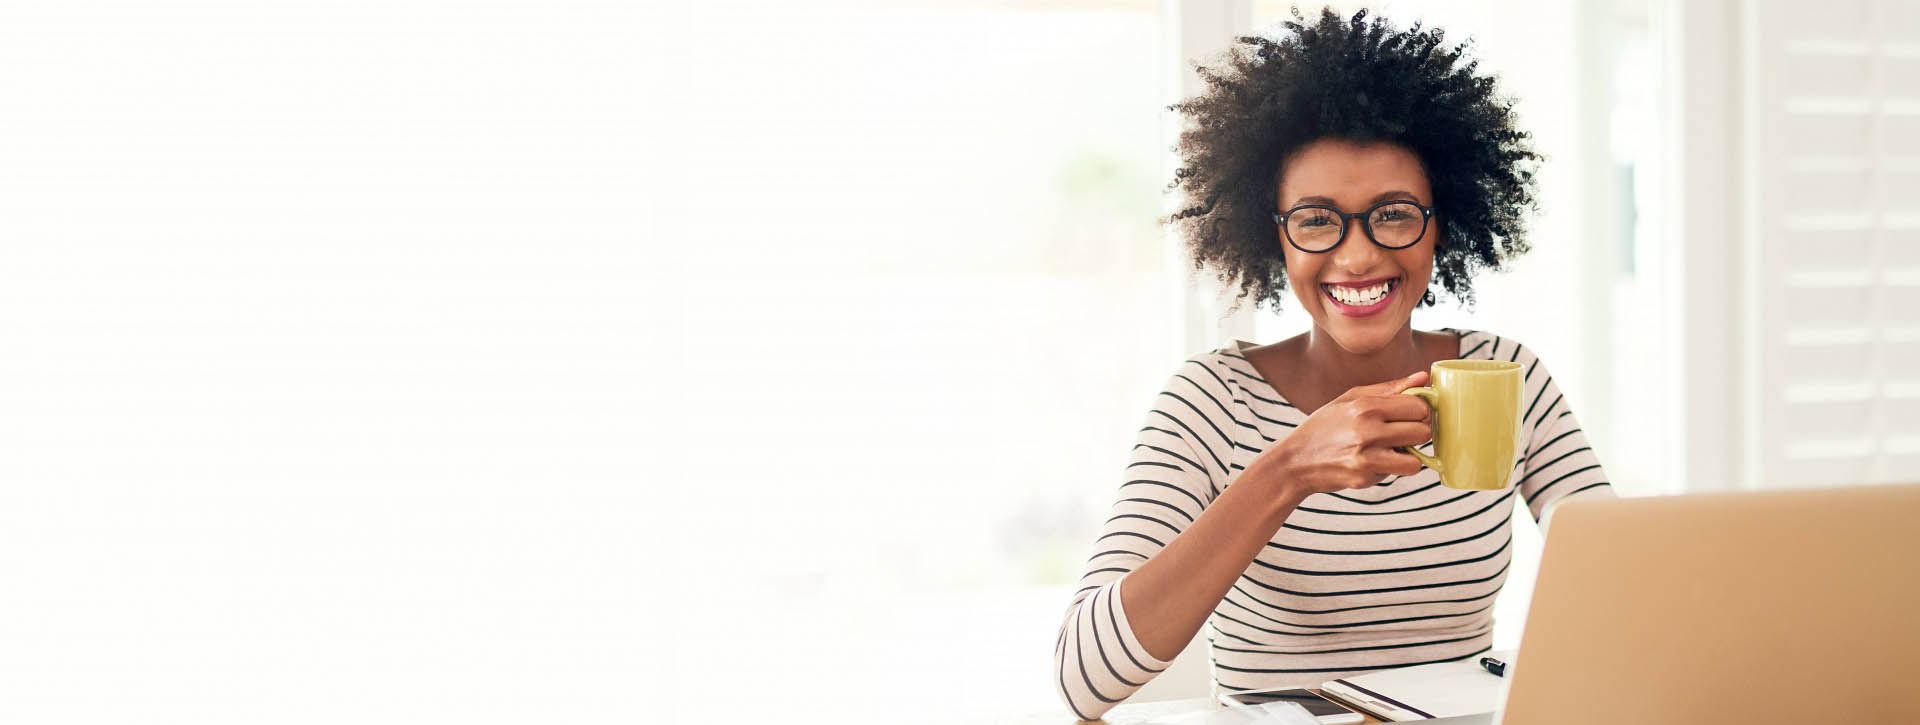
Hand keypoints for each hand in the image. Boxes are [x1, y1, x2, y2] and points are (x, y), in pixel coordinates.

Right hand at [1250, 370, 1433, 499]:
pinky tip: (1374, 461)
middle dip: (1416, 433)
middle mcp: (1367, 431)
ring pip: (1415, 460)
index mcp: (1365, 406)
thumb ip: (1389, 388)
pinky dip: (1391, 468)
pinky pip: (1396, 474)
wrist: (1295, 460)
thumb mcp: (1350, 398)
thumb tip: (1423, 377)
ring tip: (1392, 449)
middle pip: (1422, 432)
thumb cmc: (1324, 426)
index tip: (1409, 414)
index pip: (1418, 406)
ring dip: (1408, 456)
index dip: (1418, 410)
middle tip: (1401, 433)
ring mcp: (1366, 458)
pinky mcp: (1364, 478)